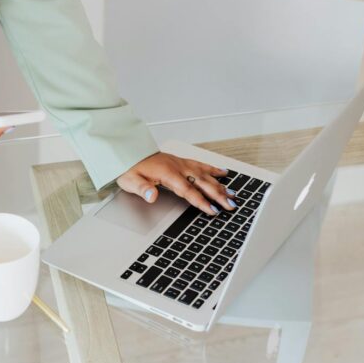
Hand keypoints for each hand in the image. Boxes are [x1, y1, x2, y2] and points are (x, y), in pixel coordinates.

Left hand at [116, 152, 236, 215]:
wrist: (129, 153)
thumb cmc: (130, 169)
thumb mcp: (131, 181)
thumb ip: (142, 189)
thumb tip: (151, 196)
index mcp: (168, 174)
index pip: (188, 190)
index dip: (201, 201)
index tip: (213, 210)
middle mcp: (178, 167)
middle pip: (202, 183)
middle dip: (218, 195)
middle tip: (231, 205)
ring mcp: (182, 164)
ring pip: (205, 175)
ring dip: (220, 185)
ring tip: (233, 193)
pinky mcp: (182, 162)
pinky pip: (201, 165)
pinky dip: (213, 169)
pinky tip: (224, 173)